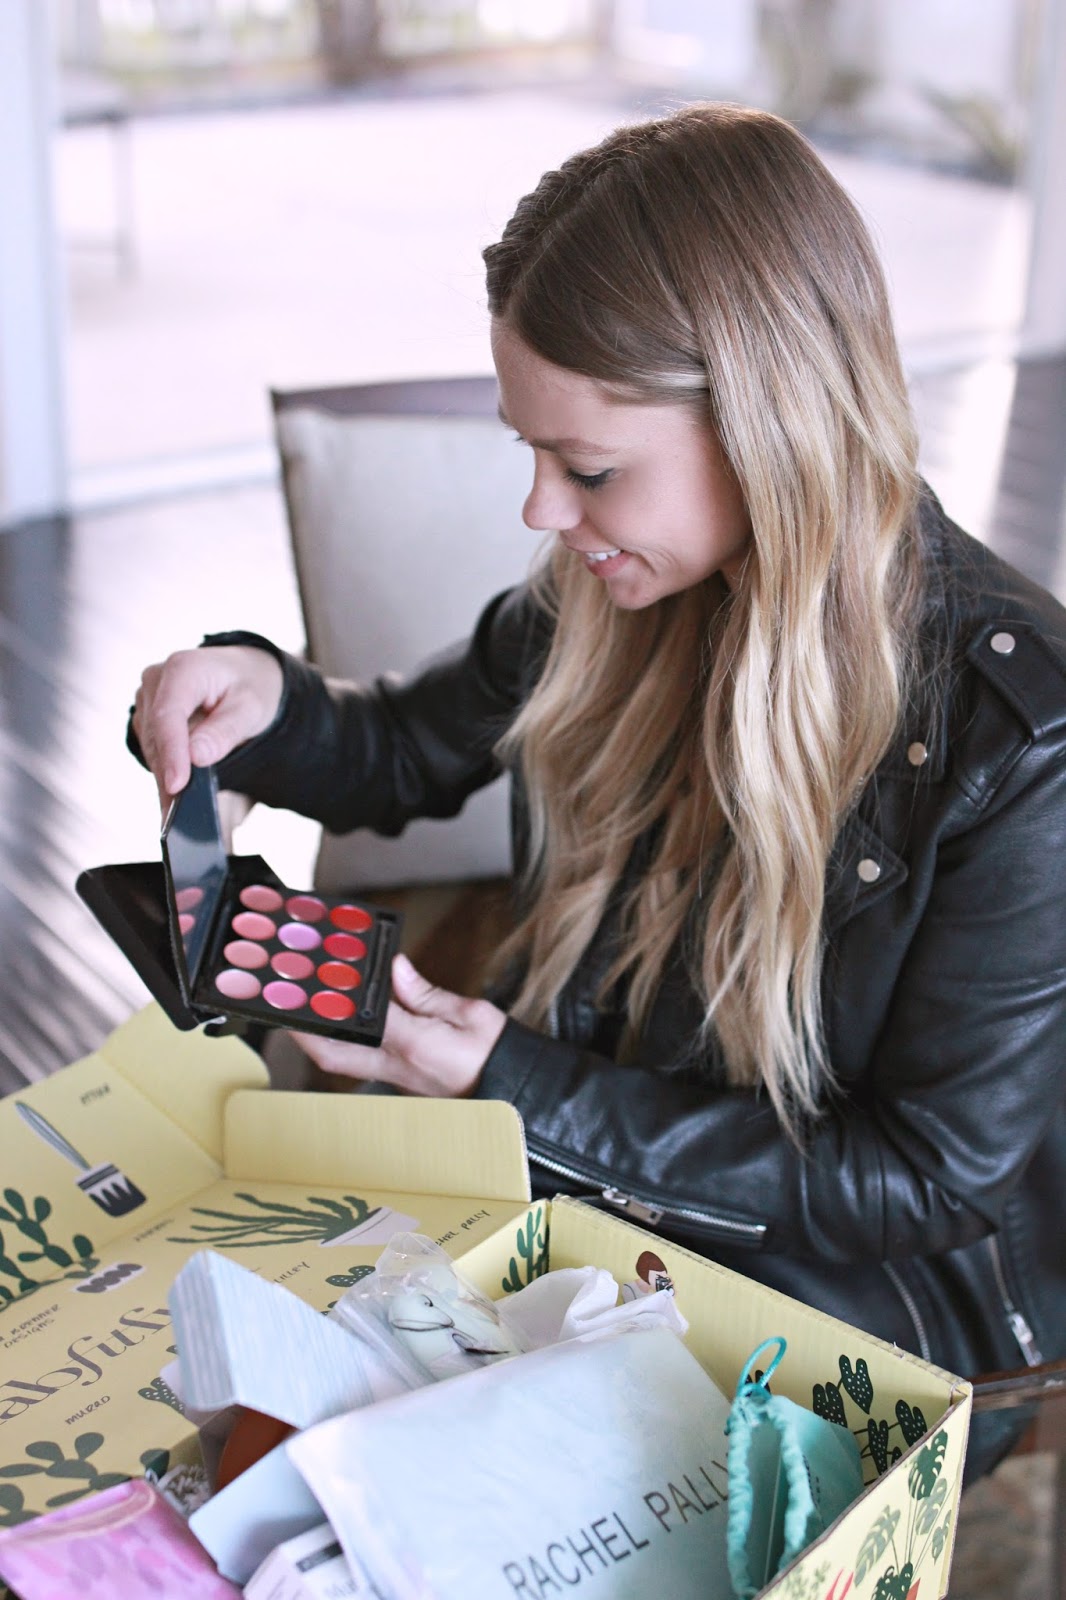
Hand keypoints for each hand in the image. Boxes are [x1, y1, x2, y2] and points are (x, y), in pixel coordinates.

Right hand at [134, 645, 283, 801]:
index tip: (177, 786)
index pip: (168, 714)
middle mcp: (157, 681)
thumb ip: (224, 731)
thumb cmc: (249, 687)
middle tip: (180, 818)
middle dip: (168, 776)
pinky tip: (178, 798)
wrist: (244, 677)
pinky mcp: (148, 720)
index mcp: (183, 669)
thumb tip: (197, 757)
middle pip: (156, 737)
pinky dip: (166, 775)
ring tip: (180, 816)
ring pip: (151, 749)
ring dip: (165, 780)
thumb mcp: (251, 707)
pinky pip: (153, 752)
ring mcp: (148, 701)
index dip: (171, 753)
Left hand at [292, 954, 506, 1097]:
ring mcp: (399, 1079)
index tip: (312, 985)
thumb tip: (397, 970)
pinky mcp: (404, 1082)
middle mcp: (399, 1068)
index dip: (334, 1002)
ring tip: (309, 1010)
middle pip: (335, 1057)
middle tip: (287, 1008)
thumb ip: (428, 995)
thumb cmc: (499, 1055)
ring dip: (322, 1039)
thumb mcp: (471, 1014)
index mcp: (416, 1046)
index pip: (363, 1020)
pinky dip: (349, 1042)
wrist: (518, 1093)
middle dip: (306, 1033)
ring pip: (345, 1062)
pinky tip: (348, 1023)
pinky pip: (365, 1062)